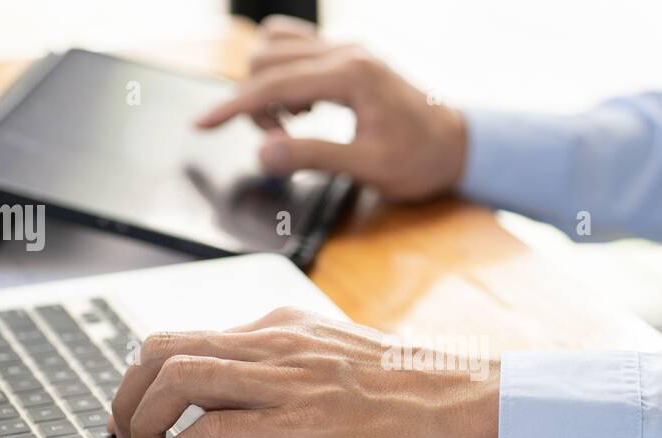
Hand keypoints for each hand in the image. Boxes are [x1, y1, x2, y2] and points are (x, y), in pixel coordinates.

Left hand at [109, 307, 499, 437]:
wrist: (464, 402)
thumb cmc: (413, 391)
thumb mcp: (339, 361)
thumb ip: (292, 368)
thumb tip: (249, 396)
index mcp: (283, 329)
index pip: (188, 336)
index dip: (146, 375)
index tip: (138, 408)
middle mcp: (276, 346)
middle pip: (164, 350)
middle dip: (126, 394)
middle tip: (123, 431)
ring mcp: (286, 382)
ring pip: (177, 379)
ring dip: (139, 421)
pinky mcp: (299, 423)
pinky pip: (210, 431)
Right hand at [194, 15, 467, 201]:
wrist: (459, 145)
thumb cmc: (421, 160)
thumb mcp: (368, 167)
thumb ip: (312, 157)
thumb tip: (262, 153)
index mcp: (351, 76)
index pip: (272, 84)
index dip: (232, 107)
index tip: (202, 126)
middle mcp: (347, 51)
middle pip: (265, 58)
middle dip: (254, 101)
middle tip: (278, 141)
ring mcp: (348, 48)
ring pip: (276, 45)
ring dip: (265, 83)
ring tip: (291, 122)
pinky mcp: (349, 54)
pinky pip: (296, 47)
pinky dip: (283, 73)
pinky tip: (302, 106)